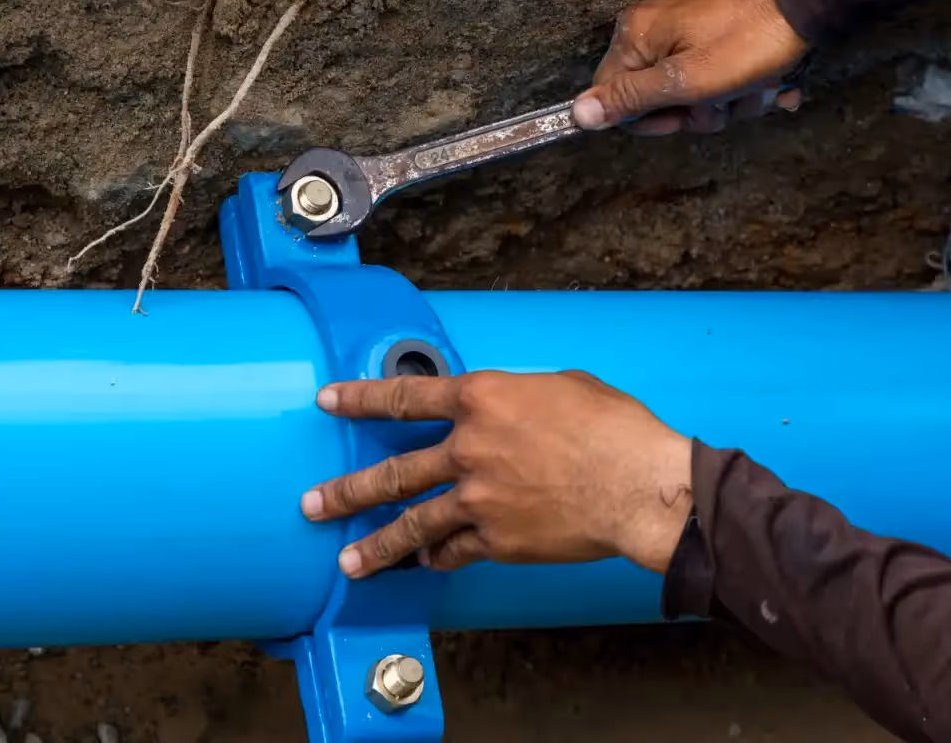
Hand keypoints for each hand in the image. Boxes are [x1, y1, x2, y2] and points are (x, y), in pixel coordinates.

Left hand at [300, 371, 693, 576]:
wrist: (637, 484)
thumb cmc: (612, 428)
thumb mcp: (560, 387)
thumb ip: (518, 398)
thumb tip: (511, 407)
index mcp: (480, 399)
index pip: (402, 397)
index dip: (359, 398)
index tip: (328, 401)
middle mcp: (467, 448)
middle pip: (392, 472)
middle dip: (346, 490)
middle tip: (314, 502)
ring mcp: (477, 497)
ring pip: (411, 523)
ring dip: (376, 544)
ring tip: (348, 559)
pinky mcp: (497, 539)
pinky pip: (456, 551)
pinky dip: (438, 558)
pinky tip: (424, 564)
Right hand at [574, 0, 808, 134]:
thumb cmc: (746, 42)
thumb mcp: (687, 81)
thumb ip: (631, 99)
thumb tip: (577, 114)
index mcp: (636, 35)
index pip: (613, 94)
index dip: (648, 119)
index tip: (683, 118)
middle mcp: (654, 25)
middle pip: (657, 94)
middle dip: (699, 110)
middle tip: (727, 100)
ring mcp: (687, 24)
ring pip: (695, 88)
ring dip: (731, 101)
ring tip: (761, 87)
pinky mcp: (717, 25)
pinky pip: (718, 69)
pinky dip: (745, 83)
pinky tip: (774, 84)